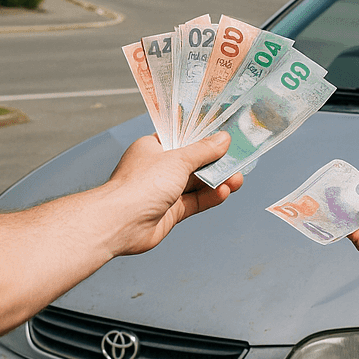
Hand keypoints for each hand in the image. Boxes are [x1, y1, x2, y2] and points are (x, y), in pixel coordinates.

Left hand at [105, 132, 242, 255]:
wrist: (120, 223)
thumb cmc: (141, 185)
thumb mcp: (178, 160)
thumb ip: (203, 151)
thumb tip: (224, 139)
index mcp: (153, 148)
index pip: (182, 138)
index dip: (204, 137)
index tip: (225, 136)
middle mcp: (158, 169)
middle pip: (193, 162)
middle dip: (216, 162)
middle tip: (238, 159)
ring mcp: (164, 191)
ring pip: (197, 183)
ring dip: (218, 180)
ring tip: (237, 178)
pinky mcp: (170, 212)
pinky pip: (195, 201)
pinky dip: (211, 197)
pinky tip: (225, 192)